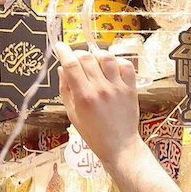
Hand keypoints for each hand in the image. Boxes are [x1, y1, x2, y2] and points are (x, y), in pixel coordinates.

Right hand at [57, 45, 142, 164]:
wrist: (119, 146)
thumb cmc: (93, 132)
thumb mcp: (72, 113)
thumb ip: (65, 89)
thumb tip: (62, 68)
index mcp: (83, 97)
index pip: (71, 64)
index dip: (63, 51)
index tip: (60, 46)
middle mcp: (100, 89)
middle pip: (87, 57)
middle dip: (78, 53)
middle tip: (77, 59)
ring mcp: (117, 88)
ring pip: (106, 57)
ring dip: (97, 55)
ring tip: (95, 63)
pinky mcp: (131, 89)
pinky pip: (126, 65)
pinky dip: (118, 61)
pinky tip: (112, 68)